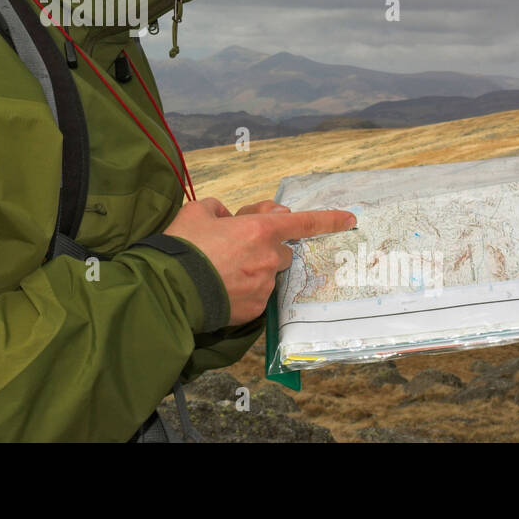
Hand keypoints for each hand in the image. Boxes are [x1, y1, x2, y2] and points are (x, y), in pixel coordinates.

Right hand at [164, 196, 355, 326]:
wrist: (169, 289)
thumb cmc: (183, 247)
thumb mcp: (198, 211)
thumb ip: (221, 209)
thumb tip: (229, 216)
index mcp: (259, 230)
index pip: (302, 222)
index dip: (328, 219)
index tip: (349, 219)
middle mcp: (268, 258)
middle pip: (281, 251)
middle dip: (266, 248)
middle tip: (236, 247)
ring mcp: (263, 286)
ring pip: (268, 274)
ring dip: (254, 270)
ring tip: (221, 271)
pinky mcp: (254, 309)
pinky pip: (256, 295)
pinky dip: (244, 290)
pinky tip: (221, 288)